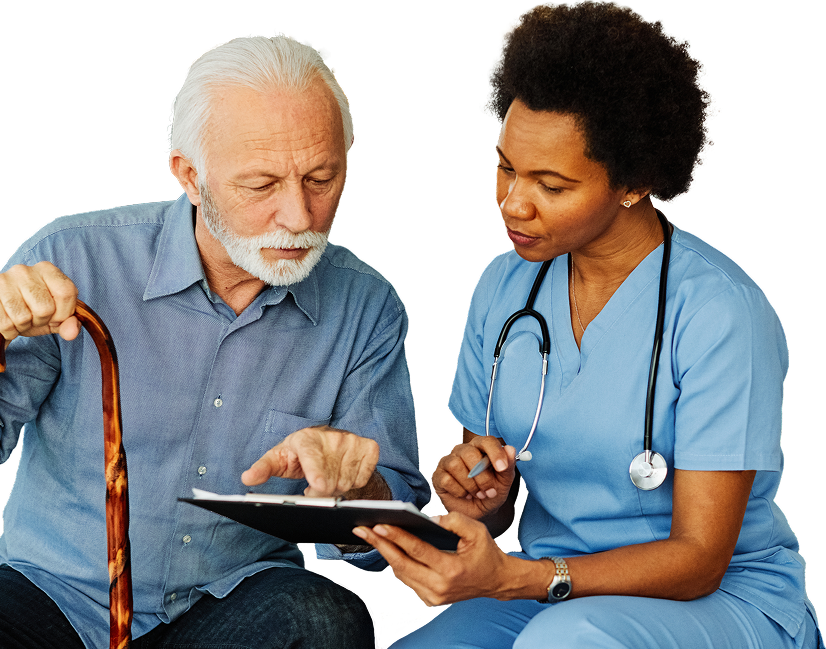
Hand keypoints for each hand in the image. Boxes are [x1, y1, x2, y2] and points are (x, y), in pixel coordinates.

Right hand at [0, 262, 79, 344]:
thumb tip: (72, 332)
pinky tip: (8, 320)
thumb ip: (69, 323)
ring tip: (20, 318)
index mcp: (47, 270)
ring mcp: (4, 280)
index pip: (66, 292)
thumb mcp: (55, 317)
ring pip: (23, 317)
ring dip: (23, 326)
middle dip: (41, 321)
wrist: (3, 313)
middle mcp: (24, 270)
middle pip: (45, 308)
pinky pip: (5, 323)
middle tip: (33, 317)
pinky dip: (9, 330)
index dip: (63, 313)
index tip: (55, 316)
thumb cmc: (31, 311)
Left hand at [241, 425, 379, 496]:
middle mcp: (332, 437)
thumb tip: (247, 478)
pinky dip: (354, 482)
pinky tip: (343, 473)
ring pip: (347, 482)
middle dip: (321, 491)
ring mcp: (352, 441)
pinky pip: (363, 478)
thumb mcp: (278, 459)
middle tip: (313, 487)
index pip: (311, 456)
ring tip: (327, 478)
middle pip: (330, 479)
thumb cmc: (298, 453)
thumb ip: (263, 468)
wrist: (325, 441)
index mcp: (305, 438)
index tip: (318, 486)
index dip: (316, 472)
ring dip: (337, 488)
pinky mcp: (369, 447)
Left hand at [352, 512, 514, 606]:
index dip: (397, 537)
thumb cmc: (486, 553)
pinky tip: (387, 547)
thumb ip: (454, 521)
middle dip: (380, 545)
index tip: (379, 525)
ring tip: (369, 535)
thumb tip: (428, 519)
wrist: (496, 581)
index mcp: (451, 570)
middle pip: (401, 564)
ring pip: (401, 573)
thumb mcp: (477, 530)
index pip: (418, 551)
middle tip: (362, 529)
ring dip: (385, 553)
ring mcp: (432, 596)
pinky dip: (397, 562)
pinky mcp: (429, 599)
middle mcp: (439, 587)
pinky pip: (407, 579)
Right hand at [431, 436, 515, 519]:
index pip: (486, 441)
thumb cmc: (491, 492)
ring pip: (455, 465)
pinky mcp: (438, 476)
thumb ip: (508, 465)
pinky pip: (446, 479)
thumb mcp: (504, 482)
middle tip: (489, 491)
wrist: (480, 512)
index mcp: (480, 447)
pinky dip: (459, 491)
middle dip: (482, 476)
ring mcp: (448, 462)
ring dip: (470, 484)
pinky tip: (465, 495)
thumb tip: (510, 449)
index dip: (495, 453)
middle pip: (469, 453)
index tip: (502, 468)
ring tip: (478, 494)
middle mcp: (462, 451)